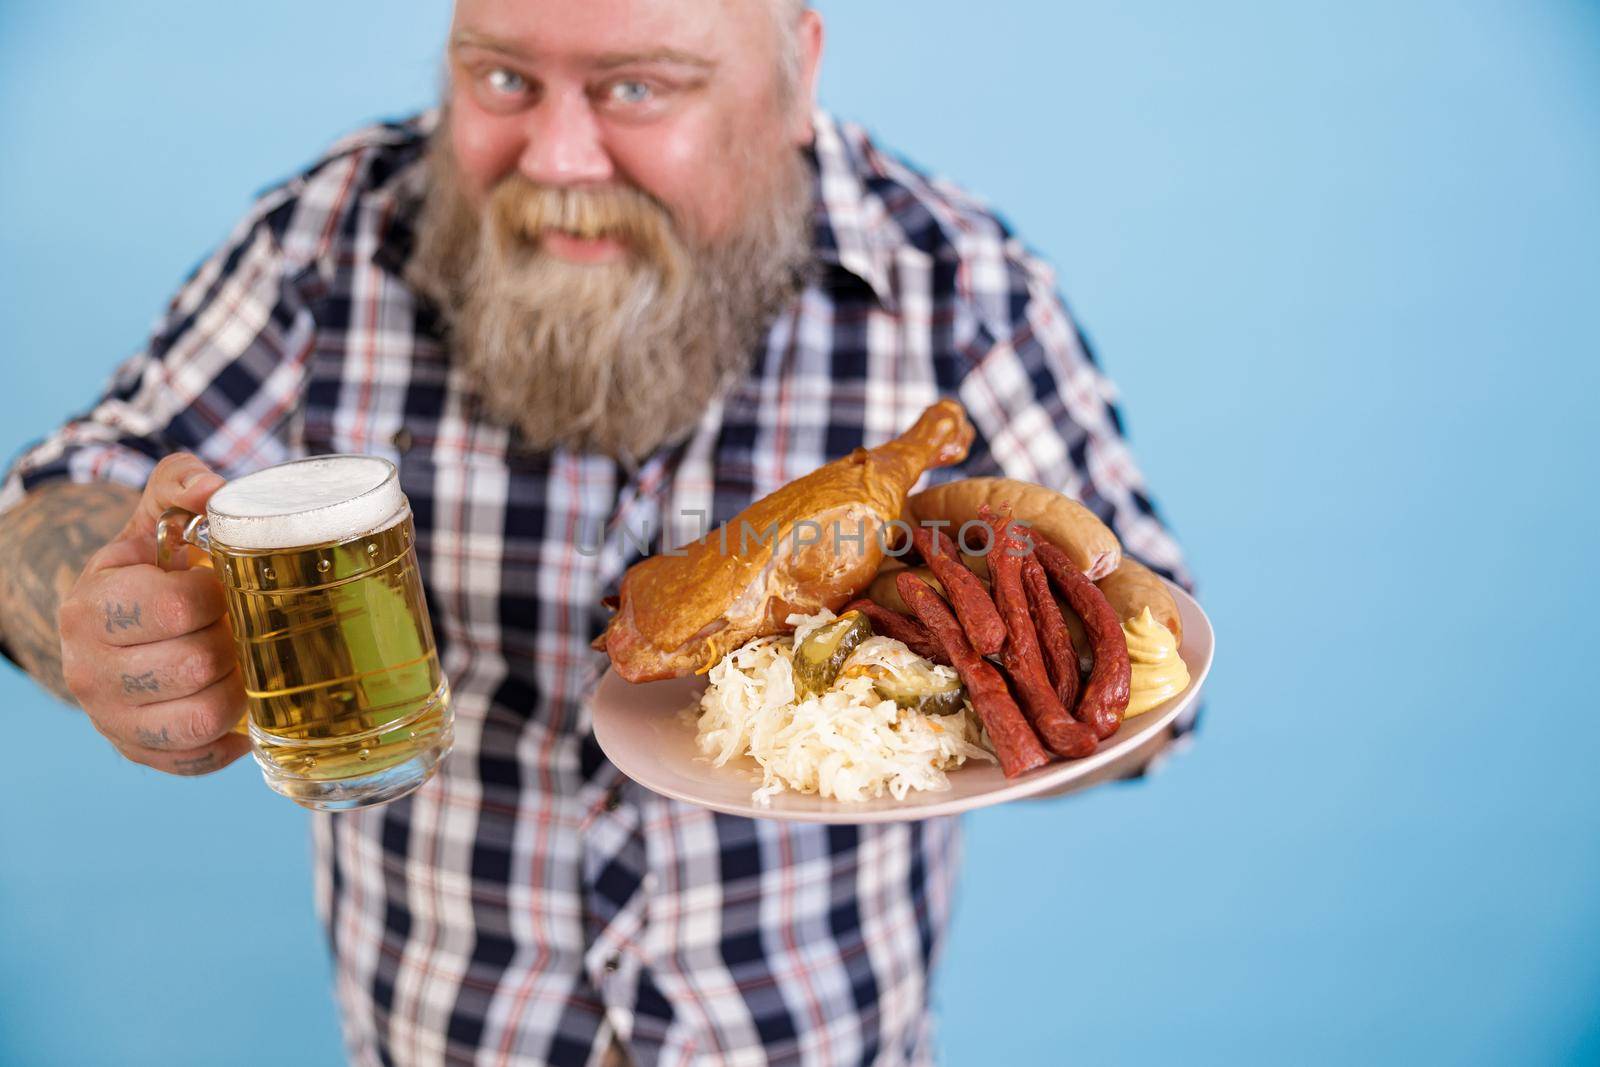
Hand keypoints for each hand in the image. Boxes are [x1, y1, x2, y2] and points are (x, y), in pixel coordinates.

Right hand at [56, 454, 249, 775]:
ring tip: (239, 663)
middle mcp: (87, 669)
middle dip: (231, 642)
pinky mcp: (137, 753)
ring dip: (237, 689)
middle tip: (237, 626)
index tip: (223, 585)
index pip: (175, 607)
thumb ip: (182, 484)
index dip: (217, 595)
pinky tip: (238, 707)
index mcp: (90, 605)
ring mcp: (110, 718)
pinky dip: (230, 737)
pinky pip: (198, 759)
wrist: (120, 618)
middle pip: (193, 665)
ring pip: (201, 718)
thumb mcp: (155, 513)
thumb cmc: (152, 563)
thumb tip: (214, 489)